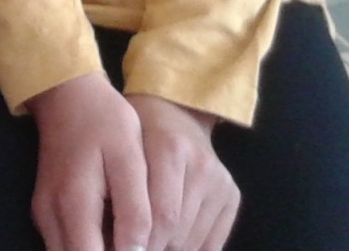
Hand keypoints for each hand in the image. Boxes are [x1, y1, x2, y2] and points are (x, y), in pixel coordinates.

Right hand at [26, 71, 151, 250]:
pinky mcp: (46, 211)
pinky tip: (115, 237)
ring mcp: (44, 215)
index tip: (146, 250)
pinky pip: (67, 246)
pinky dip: (90, 248)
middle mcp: (51, 217)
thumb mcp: (130, 159)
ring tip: (131, 241)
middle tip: (141, 244)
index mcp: (74, 204)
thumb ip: (134, 211)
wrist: (67, 93)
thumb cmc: (104, 121)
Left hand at [127, 96, 236, 250]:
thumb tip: (115, 238)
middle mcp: (201, 166)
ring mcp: (220, 182)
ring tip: (149, 243)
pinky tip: (171, 243)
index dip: (141, 241)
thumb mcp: (123, 147)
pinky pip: (212, 242)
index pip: (161, 215)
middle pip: (176, 230)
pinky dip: (190, 250)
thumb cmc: (137, 130)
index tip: (125, 247)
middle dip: (152, 247)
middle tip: (133, 248)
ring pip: (193, 239)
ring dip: (170, 249)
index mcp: (170, 148)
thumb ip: (121, 190)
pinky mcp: (232, 195)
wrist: (176, 110)